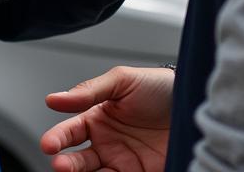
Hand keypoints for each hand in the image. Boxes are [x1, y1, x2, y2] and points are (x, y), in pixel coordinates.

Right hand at [41, 65, 173, 171]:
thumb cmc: (158, 87)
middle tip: (60, 165)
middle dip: (66, 165)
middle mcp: (107, 144)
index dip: (58, 138)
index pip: (71, 132)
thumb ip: (89, 91)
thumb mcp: (122, 81)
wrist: (194, 102)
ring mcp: (124, 163)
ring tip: (74, 171)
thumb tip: (54, 98)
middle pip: (79, 161)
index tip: (49, 144)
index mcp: (98, 118)